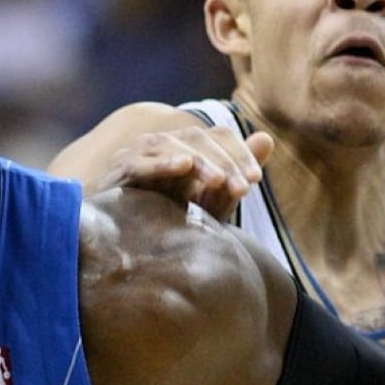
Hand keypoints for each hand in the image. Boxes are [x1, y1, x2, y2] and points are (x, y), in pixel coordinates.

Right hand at [94, 127, 273, 219]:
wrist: (125, 247)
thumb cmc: (170, 221)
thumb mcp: (211, 200)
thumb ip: (235, 173)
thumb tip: (267, 138)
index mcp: (184, 149)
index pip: (217, 136)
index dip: (239, 153)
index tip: (255, 180)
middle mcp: (161, 146)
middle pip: (197, 138)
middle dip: (223, 161)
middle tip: (242, 187)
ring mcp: (136, 155)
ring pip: (170, 144)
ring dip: (198, 161)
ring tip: (218, 180)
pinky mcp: (117, 172)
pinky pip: (139, 161)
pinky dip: (161, 161)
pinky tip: (182, 165)